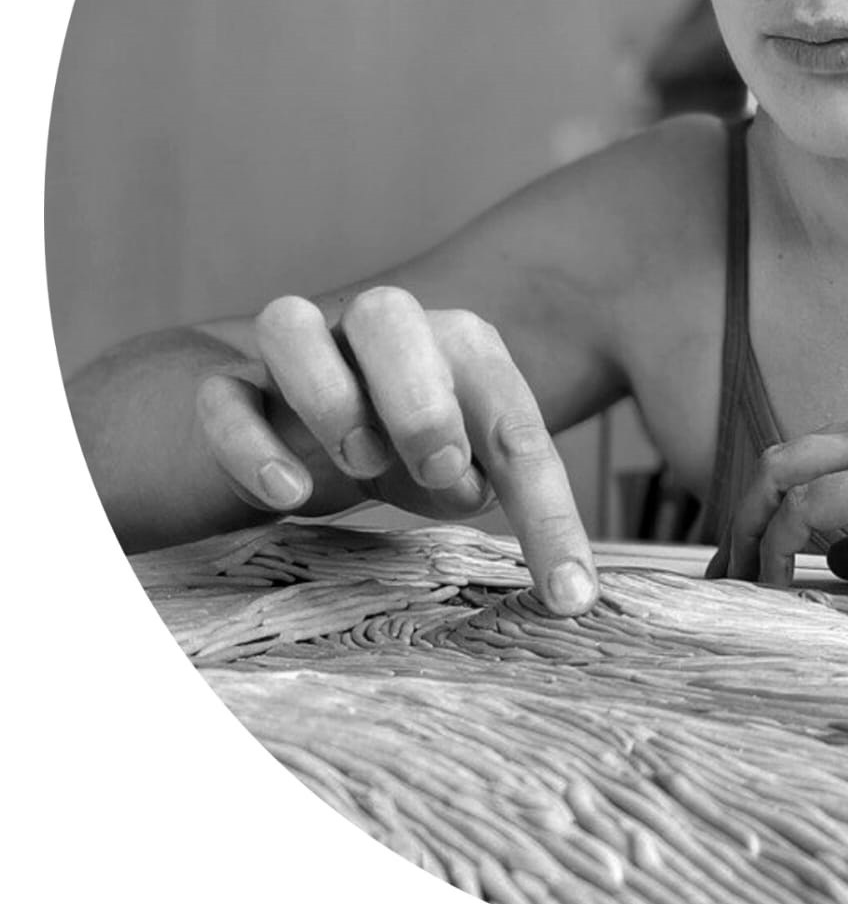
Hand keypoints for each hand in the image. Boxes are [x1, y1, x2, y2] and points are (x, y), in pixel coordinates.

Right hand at [192, 288, 597, 614]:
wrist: (311, 431)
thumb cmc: (413, 450)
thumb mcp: (465, 476)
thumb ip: (488, 490)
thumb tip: (504, 523)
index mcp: (459, 347)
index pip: (511, 417)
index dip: (547, 506)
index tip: (570, 592)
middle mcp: (380, 332)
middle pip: (387, 311)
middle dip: (417, 393)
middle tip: (439, 467)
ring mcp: (300, 355)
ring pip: (287, 322)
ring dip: (325, 394)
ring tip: (360, 464)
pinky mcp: (232, 393)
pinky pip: (221, 396)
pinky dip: (249, 446)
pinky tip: (287, 496)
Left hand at [708, 393, 847, 614]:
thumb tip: (836, 558)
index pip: (813, 457)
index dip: (770, 510)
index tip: (750, 564)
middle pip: (782, 458)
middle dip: (743, 519)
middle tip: (726, 580)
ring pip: (782, 476)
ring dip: (750, 535)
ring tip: (742, 592)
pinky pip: (808, 509)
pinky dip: (779, 548)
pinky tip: (777, 588)